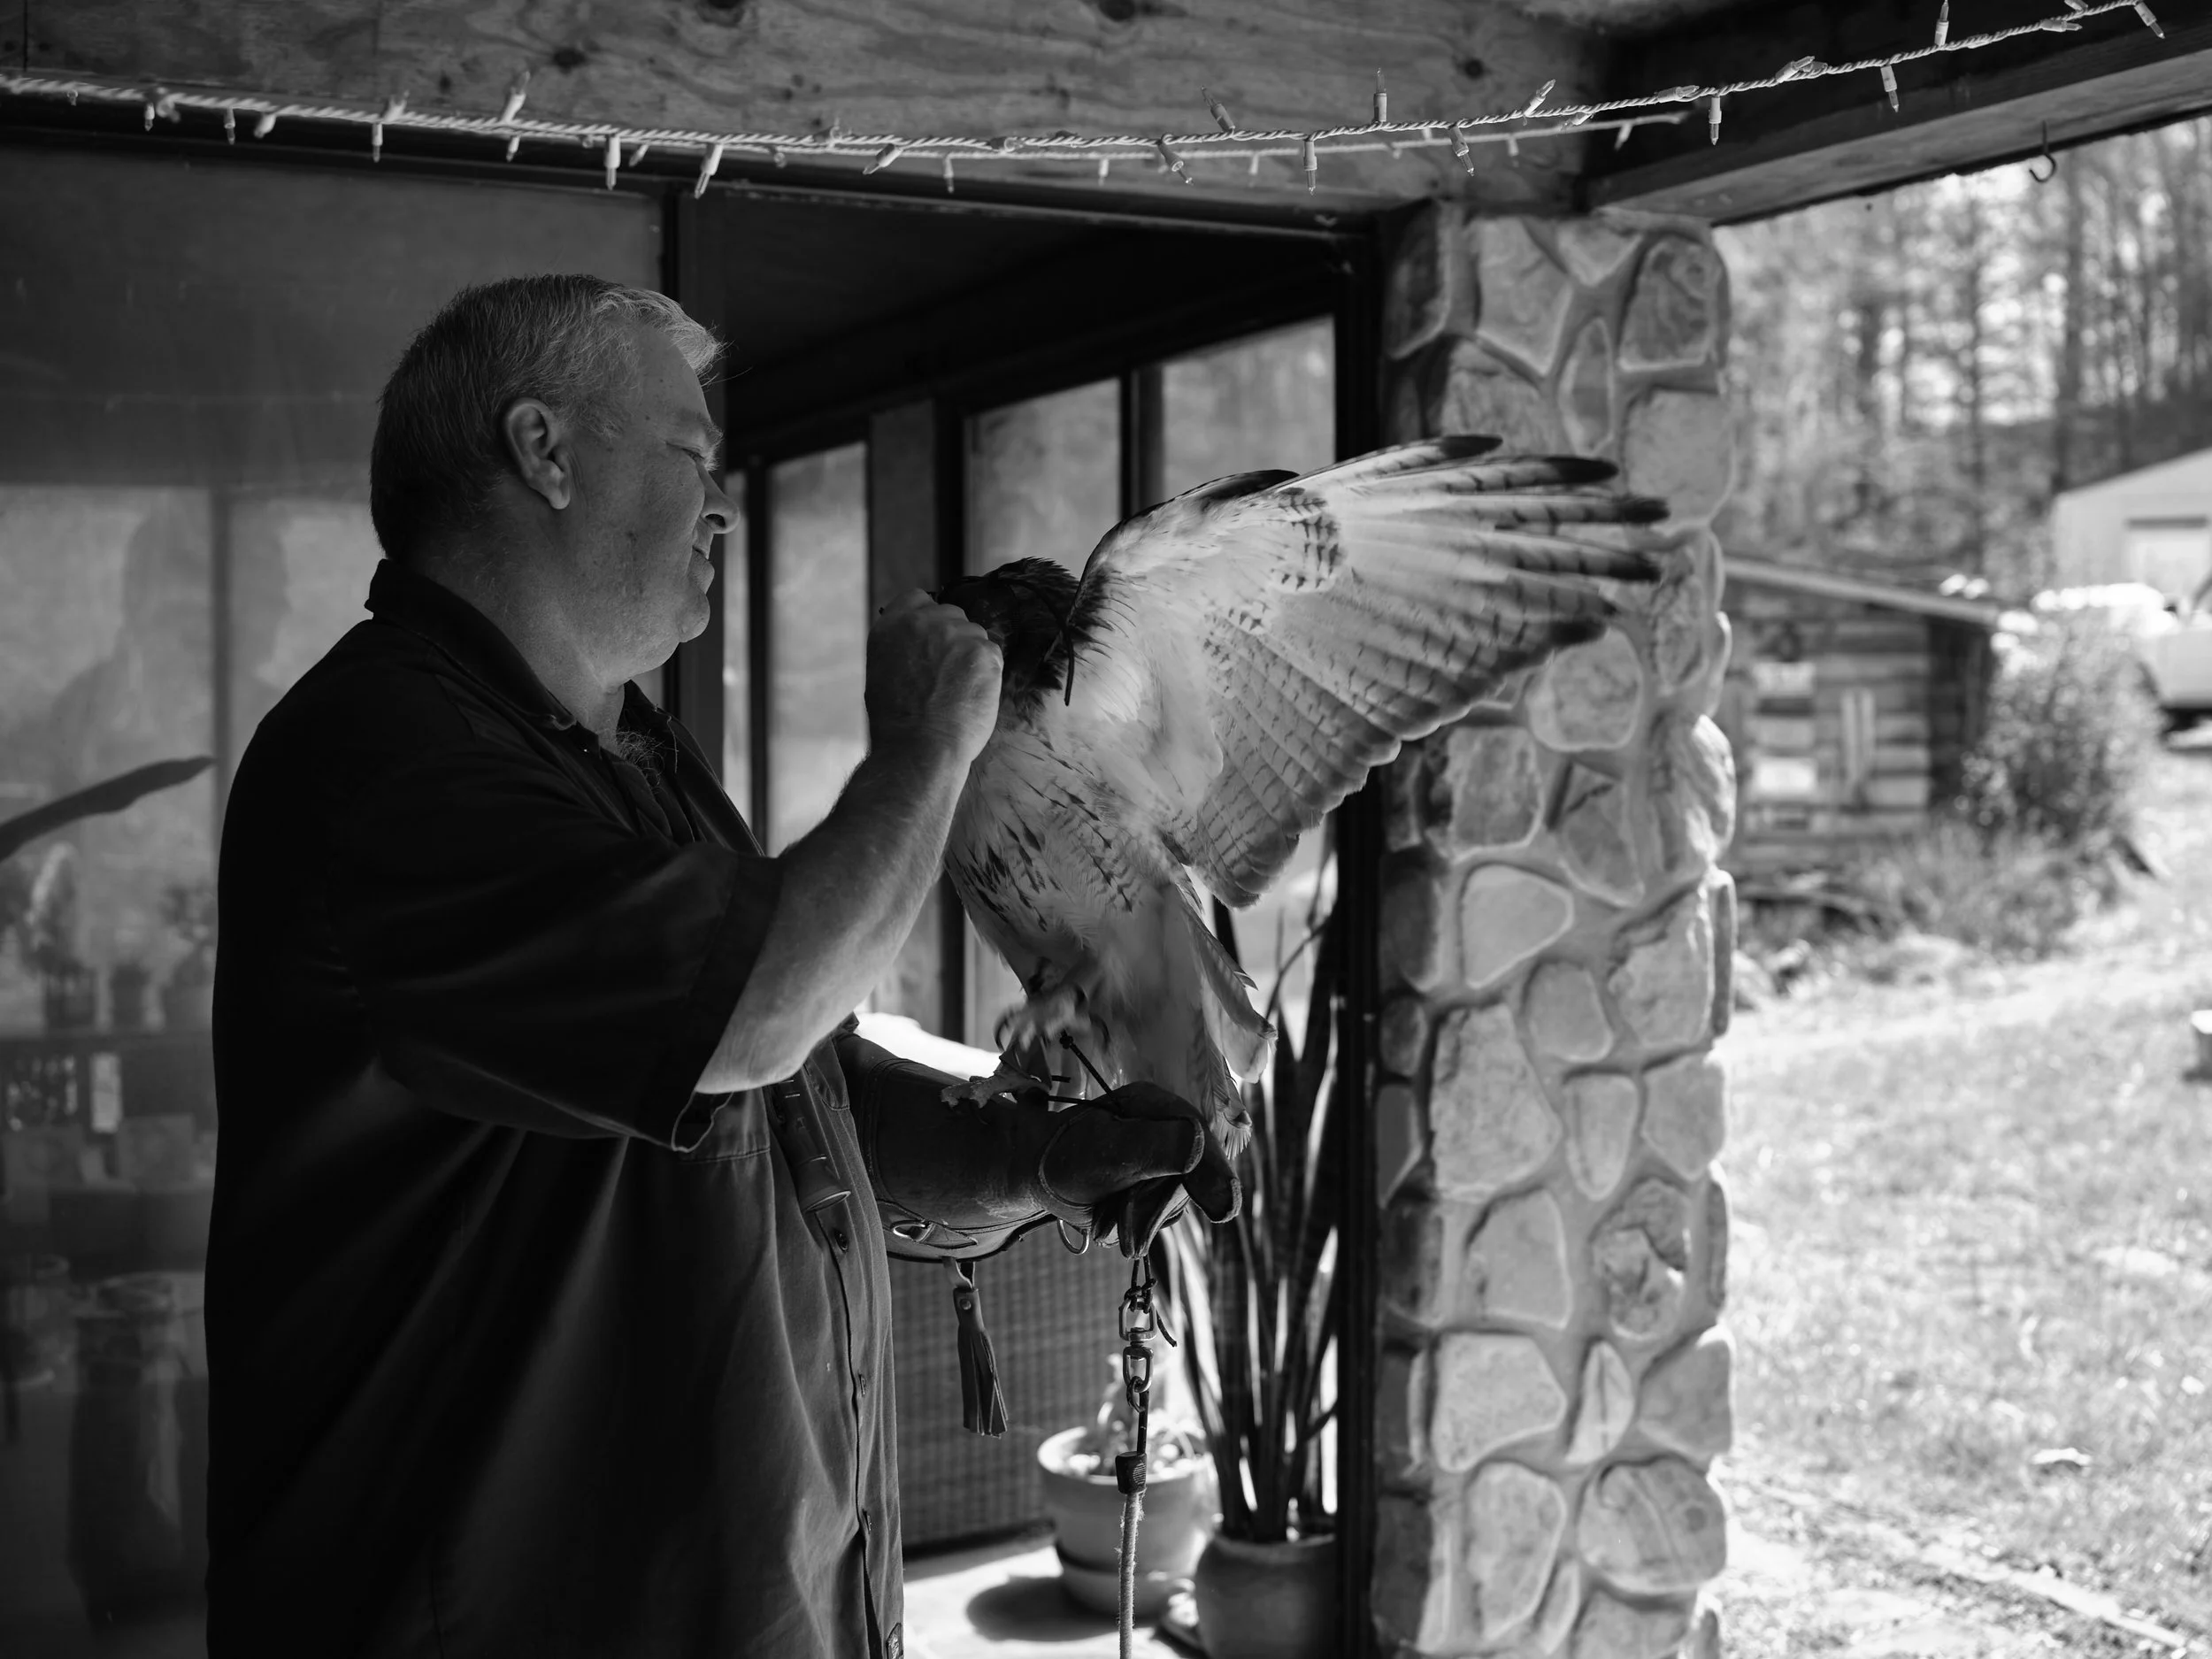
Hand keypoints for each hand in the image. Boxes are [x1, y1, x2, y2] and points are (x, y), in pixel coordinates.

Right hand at [865, 590, 1002, 764]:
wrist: (919, 747)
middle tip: (946, 674)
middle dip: (952, 638)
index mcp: (892, 623)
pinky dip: (987, 673)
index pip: (917, 598)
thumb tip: (922, 638)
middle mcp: (923, 620)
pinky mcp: (983, 651)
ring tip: (957, 690)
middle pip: (951, 614)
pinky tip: (971, 695)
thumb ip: (903, 643)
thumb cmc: (897, 720)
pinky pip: (992, 653)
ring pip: (975, 634)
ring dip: (971, 656)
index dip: (927, 619)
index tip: (930, 641)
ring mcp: (955, 633)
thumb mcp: (882, 669)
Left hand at [1040, 1082, 1238, 1257]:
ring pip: (1177, 1200)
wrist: (1038, 1175)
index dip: (1213, 1171)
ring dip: (1143, 1216)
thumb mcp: (1109, 1150)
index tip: (1225, 1209)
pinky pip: (1163, 1214)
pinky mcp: (1157, 1187)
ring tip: (1108, 1213)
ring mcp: (1166, 1161)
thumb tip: (1201, 1145)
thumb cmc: (1066, 1155)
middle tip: (1121, 1217)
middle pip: (1193, 1175)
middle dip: (1156, 1203)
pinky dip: (1138, 1223)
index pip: (1199, 1136)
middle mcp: (1168, 1131)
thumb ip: (1157, 1146)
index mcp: (1157, 1105)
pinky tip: (1113, 1215)